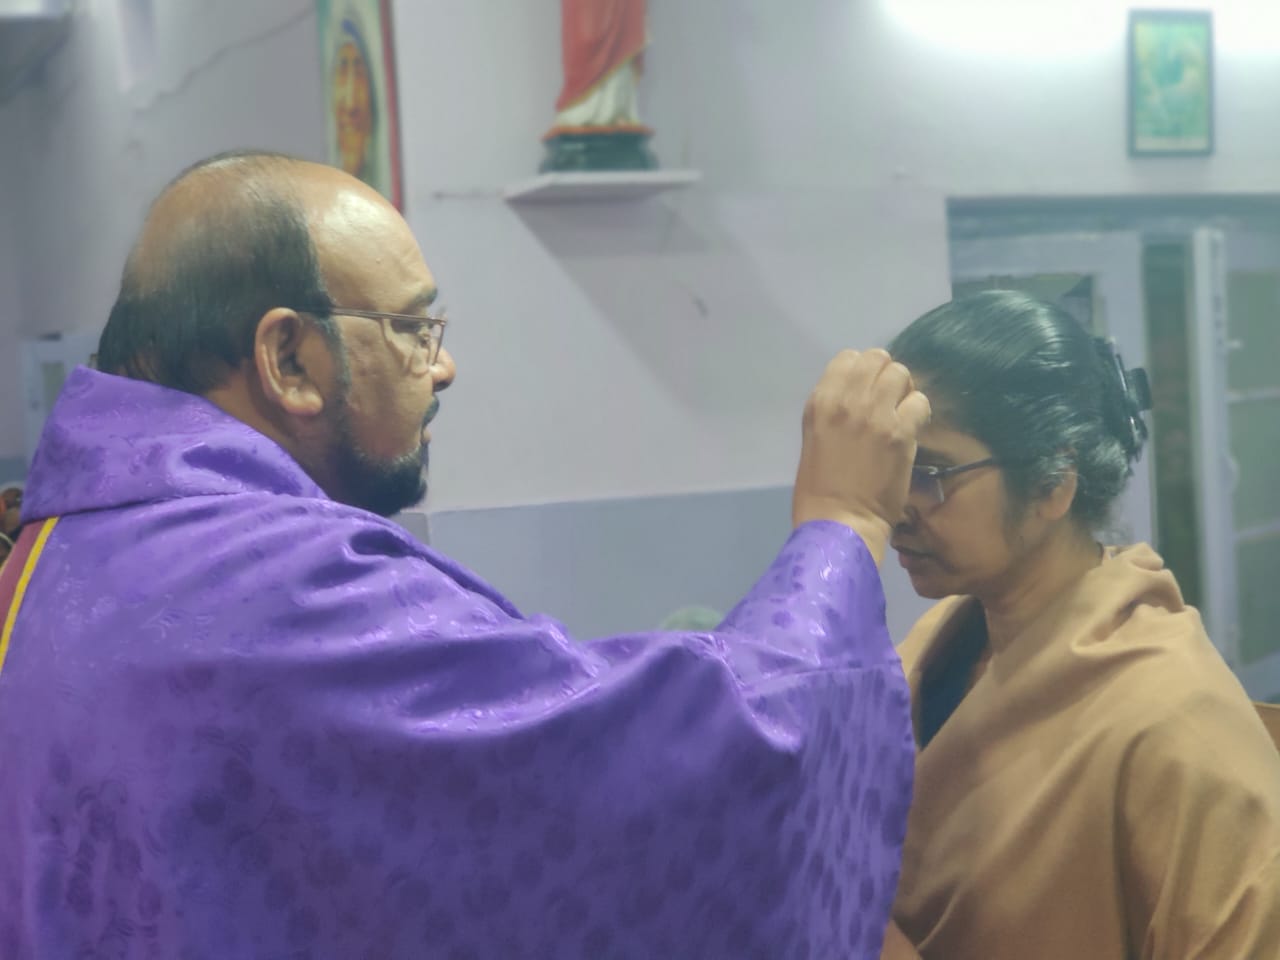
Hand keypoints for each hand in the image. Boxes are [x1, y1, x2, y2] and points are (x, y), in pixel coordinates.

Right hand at [792, 349, 929, 563]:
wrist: (839, 523)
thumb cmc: (818, 490)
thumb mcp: (815, 438)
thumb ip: (835, 411)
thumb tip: (859, 397)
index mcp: (820, 402)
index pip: (848, 358)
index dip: (862, 372)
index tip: (866, 392)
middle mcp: (846, 400)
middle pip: (878, 359)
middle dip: (886, 376)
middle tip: (888, 400)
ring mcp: (875, 414)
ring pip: (901, 374)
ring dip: (904, 391)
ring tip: (901, 414)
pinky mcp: (900, 433)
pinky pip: (920, 402)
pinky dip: (919, 412)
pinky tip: (911, 430)